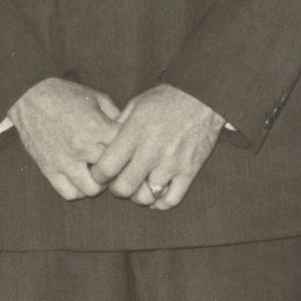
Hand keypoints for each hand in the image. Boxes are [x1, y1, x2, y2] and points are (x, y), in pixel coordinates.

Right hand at [10, 77, 121, 199]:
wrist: (28, 96)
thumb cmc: (65, 94)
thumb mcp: (96, 97)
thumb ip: (116, 115)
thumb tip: (131, 132)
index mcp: (96, 127)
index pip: (125, 149)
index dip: (131, 150)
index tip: (130, 149)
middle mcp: (81, 147)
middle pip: (112, 173)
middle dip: (117, 170)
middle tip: (116, 165)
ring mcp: (63, 161)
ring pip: (91, 189)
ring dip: (98, 184)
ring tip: (98, 174)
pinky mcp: (49, 169)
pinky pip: (69, 193)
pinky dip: (78, 191)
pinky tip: (81, 179)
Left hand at [90, 84, 225, 209]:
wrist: (203, 97)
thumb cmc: (166, 99)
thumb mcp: (136, 105)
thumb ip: (118, 127)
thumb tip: (103, 145)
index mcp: (134, 133)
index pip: (106, 167)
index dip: (98, 175)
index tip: (100, 173)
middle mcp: (151, 151)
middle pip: (124, 188)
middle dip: (116, 189)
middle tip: (118, 182)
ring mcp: (171, 163)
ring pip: (146, 197)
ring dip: (138, 196)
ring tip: (137, 188)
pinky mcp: (189, 171)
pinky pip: (171, 200)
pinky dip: (160, 203)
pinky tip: (155, 197)